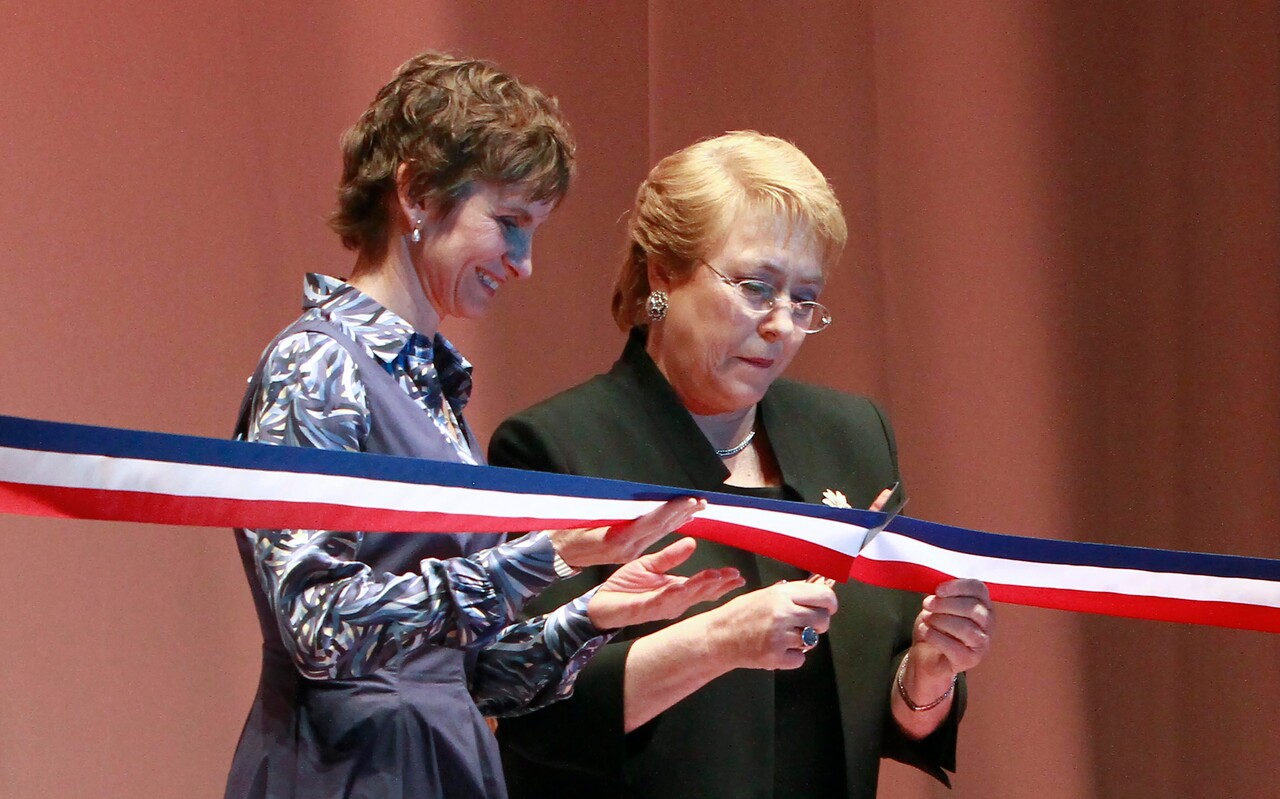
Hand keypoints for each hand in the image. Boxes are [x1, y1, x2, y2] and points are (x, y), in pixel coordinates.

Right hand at [551, 497, 704, 567]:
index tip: (689, 501)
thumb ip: (611, 511)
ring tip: (698, 506)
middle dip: (682, 513)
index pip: (651, 522)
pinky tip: (682, 518)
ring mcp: (630, 552)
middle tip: (702, 501)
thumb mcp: (584, 518)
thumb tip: (633, 501)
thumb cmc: (567, 531)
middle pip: (660, 528)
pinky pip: (653, 537)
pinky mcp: (629, 552)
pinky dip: (668, 525)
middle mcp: (628, 548)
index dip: (672, 510)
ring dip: (680, 518)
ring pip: (660, 532)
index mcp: (618, 539)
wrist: (559, 554)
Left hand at [586, 537, 743, 628]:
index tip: (737, 574)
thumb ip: (670, 556)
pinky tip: (681, 587)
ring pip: (684, 598)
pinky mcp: (643, 608)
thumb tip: (692, 541)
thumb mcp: (650, 565)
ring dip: (700, 588)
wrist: (601, 602)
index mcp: (676, 590)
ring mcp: (659, 606)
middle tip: (735, 577)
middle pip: (700, 593)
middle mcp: (672, 601)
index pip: (703, 587)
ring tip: (715, 577)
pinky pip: (659, 601)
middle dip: (718, 585)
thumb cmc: (626, 586)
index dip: (721, 581)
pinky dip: (672, 595)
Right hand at [704, 580, 838, 670]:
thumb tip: (819, 595)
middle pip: (823, 620)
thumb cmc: (739, 615)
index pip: (824, 597)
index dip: (830, 604)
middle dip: (817, 624)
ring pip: (813, 640)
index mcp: (781, 594)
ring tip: (785, 637)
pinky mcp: (775, 657)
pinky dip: (791, 657)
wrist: (717, 637)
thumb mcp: (765, 595)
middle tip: (802, 625)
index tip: (827, 608)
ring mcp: (780, 636)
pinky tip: (777, 650)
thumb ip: (791, 595)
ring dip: (803, 641)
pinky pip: (800, 659)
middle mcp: (783, 613)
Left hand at [905, 578, 994, 689]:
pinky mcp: (970, 660)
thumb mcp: (938, 605)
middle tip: (927, 604)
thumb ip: (942, 595)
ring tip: (926, 619)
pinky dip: (934, 636)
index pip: (978, 589)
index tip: (938, 590)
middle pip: (972, 608)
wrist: (927, 656)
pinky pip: (954, 647)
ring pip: (966, 628)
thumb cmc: (936, 627)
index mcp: (983, 605)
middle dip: (946, 604)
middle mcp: (988, 624)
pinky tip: (925, 631)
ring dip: (940, 620)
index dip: (958, 587)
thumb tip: (937, 588)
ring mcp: (981, 644)